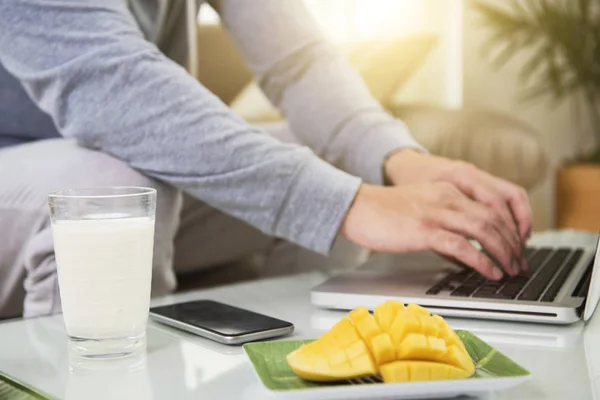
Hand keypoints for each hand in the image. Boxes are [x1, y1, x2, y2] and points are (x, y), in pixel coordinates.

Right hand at [384, 149, 530, 271]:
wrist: (357, 207)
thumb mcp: (420, 208)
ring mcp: (436, 213)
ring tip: (510, 270)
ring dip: (503, 252)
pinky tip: (489, 271)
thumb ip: (443, 221)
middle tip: (519, 263)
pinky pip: (463, 246)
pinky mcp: (425, 230)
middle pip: (494, 218)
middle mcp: (447, 198)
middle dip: (512, 244)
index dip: (509, 229)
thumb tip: (461, 249)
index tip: (515, 247)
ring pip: (484, 230)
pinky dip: (481, 260)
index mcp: (447, 191)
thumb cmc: (382, 212)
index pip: (491, 207)